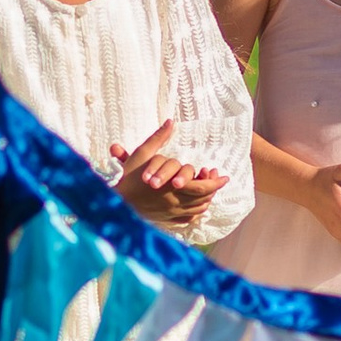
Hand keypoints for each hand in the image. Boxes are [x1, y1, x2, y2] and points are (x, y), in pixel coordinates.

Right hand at [112, 124, 226, 232]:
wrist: (117, 201)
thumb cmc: (129, 177)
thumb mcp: (142, 154)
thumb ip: (158, 138)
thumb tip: (170, 122)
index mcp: (172, 188)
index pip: (203, 187)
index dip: (215, 181)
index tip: (222, 174)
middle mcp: (175, 202)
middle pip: (204, 198)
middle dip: (215, 188)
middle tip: (221, 179)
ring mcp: (172, 212)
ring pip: (198, 208)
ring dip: (208, 198)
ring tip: (210, 187)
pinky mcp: (167, 219)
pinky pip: (189, 218)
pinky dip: (198, 211)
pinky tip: (199, 203)